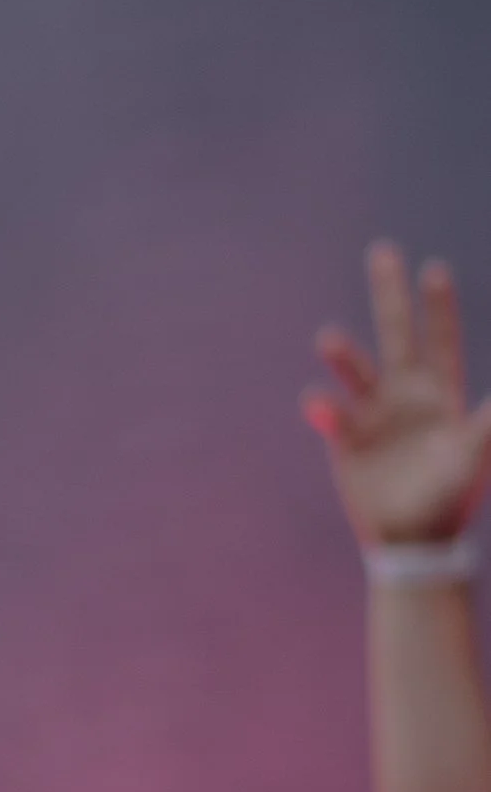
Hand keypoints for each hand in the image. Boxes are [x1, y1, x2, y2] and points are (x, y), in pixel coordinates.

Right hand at [304, 243, 490, 551]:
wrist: (413, 541)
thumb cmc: (452, 497)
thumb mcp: (476, 452)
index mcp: (439, 396)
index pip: (440, 341)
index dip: (438, 308)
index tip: (433, 268)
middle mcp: (405, 397)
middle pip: (396, 335)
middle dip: (390, 294)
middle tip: (383, 250)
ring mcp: (373, 416)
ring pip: (356, 371)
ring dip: (343, 353)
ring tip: (329, 338)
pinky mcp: (345, 440)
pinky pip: (331, 415)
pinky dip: (323, 407)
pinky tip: (318, 403)